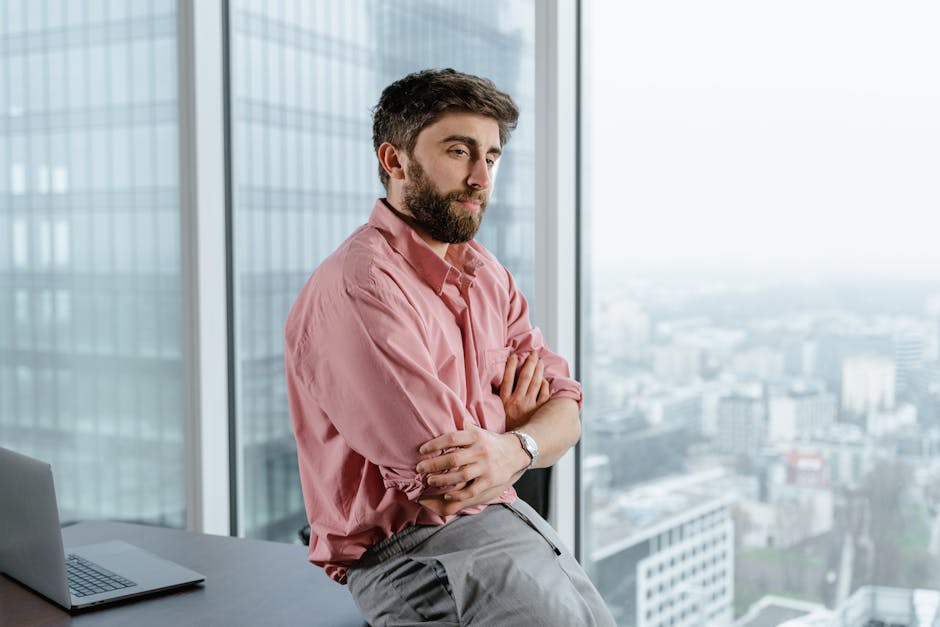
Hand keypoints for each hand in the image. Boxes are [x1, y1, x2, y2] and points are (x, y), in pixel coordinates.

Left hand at [415, 425, 529, 515]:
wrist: (516, 452)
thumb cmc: (491, 441)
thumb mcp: (479, 430)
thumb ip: (464, 427)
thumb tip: (448, 415)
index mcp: (475, 436)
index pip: (452, 438)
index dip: (435, 444)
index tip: (421, 450)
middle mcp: (480, 451)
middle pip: (453, 459)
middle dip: (433, 464)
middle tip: (419, 468)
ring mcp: (486, 467)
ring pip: (460, 476)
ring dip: (442, 480)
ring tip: (429, 480)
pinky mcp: (490, 481)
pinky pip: (471, 490)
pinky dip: (458, 493)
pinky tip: (447, 494)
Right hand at [499, 352, 550, 430]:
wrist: (515, 445)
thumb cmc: (506, 428)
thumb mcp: (497, 413)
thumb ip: (499, 400)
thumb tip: (496, 385)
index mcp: (505, 401)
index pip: (508, 378)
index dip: (511, 365)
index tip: (514, 355)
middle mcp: (517, 402)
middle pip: (525, 377)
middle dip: (529, 363)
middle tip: (533, 354)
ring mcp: (529, 406)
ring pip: (535, 383)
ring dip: (538, 370)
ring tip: (540, 362)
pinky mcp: (538, 412)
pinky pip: (544, 395)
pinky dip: (544, 386)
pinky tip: (544, 380)